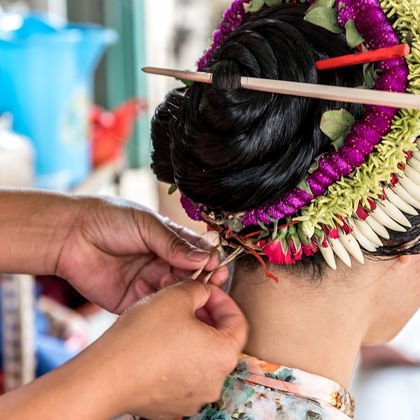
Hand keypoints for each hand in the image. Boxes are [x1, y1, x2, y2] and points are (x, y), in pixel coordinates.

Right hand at [0, 279, 247, 419]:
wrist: (105, 375)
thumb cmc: (144, 335)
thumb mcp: (176, 296)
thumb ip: (199, 288)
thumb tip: (204, 291)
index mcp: (224, 355)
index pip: (238, 320)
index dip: (222, 298)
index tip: (206, 289)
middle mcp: (214, 380)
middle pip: (218, 338)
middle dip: (202, 313)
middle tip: (185, 299)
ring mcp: (193, 396)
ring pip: (198, 353)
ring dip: (187, 330)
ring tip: (167, 315)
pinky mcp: (172, 404)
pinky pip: (181, 370)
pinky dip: (174, 352)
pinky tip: (156, 338)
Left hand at [56, 196, 228, 312]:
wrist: (71, 234)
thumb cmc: (109, 219)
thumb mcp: (146, 224)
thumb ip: (174, 243)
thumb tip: (204, 258)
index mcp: (168, 241)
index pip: (197, 252)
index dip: (208, 259)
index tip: (216, 265)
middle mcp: (162, 263)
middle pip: (190, 275)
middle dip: (200, 279)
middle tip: (207, 281)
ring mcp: (148, 282)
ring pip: (174, 292)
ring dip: (178, 289)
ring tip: (169, 280)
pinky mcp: (132, 300)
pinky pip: (152, 306)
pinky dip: (156, 301)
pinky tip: (150, 289)